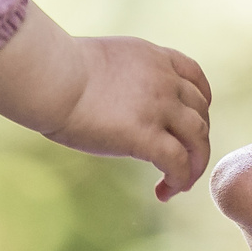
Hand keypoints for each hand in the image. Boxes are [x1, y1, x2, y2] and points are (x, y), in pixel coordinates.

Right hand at [52, 35, 213, 199]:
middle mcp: (164, 79)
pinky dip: (180, 180)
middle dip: (196, 140)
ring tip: (178, 184)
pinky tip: (164, 192)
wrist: (50, 77)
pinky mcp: (147, 135)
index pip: (195, 78)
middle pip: (201, 112)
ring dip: (194, 165)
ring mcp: (159, 107)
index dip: (201, 104)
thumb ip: (119, 77)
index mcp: (153, 58)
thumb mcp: (100, 62)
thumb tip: (110, 98)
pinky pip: (179, 163)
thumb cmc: (56, 72)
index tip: (191, 123)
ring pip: (198, 139)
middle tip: (182, 163)